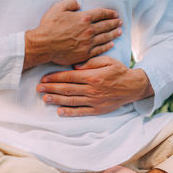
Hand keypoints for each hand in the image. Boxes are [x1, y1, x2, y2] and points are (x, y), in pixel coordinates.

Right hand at [24, 0, 122, 70]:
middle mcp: (89, 30)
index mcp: (83, 18)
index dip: (109, 13)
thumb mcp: (58, 8)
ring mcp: (88, 43)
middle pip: (106, 26)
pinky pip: (100, 49)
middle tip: (120, 22)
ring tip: (120, 32)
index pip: (101, 14)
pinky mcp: (86, 53)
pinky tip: (111, 44)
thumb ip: (70, 3)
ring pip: (105, 38)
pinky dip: (107, 46)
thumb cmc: (49, 26)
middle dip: (114, 23)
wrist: (44, 45)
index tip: (115, 14)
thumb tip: (79, 4)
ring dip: (113, 34)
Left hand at [37, 56, 153, 115]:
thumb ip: (91, 62)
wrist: (134, 86)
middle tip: (38, 89)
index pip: (69, 76)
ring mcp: (94, 101)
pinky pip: (82, 112)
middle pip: (67, 89)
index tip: (44, 79)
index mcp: (93, 76)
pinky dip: (70, 112)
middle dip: (51, 89)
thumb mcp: (108, 61)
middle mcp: (92, 89)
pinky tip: (60, 111)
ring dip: (56, 100)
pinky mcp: (98, 109)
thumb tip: (75, 66)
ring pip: (71, 100)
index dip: (55, 78)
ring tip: (45, 99)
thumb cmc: (120, 72)